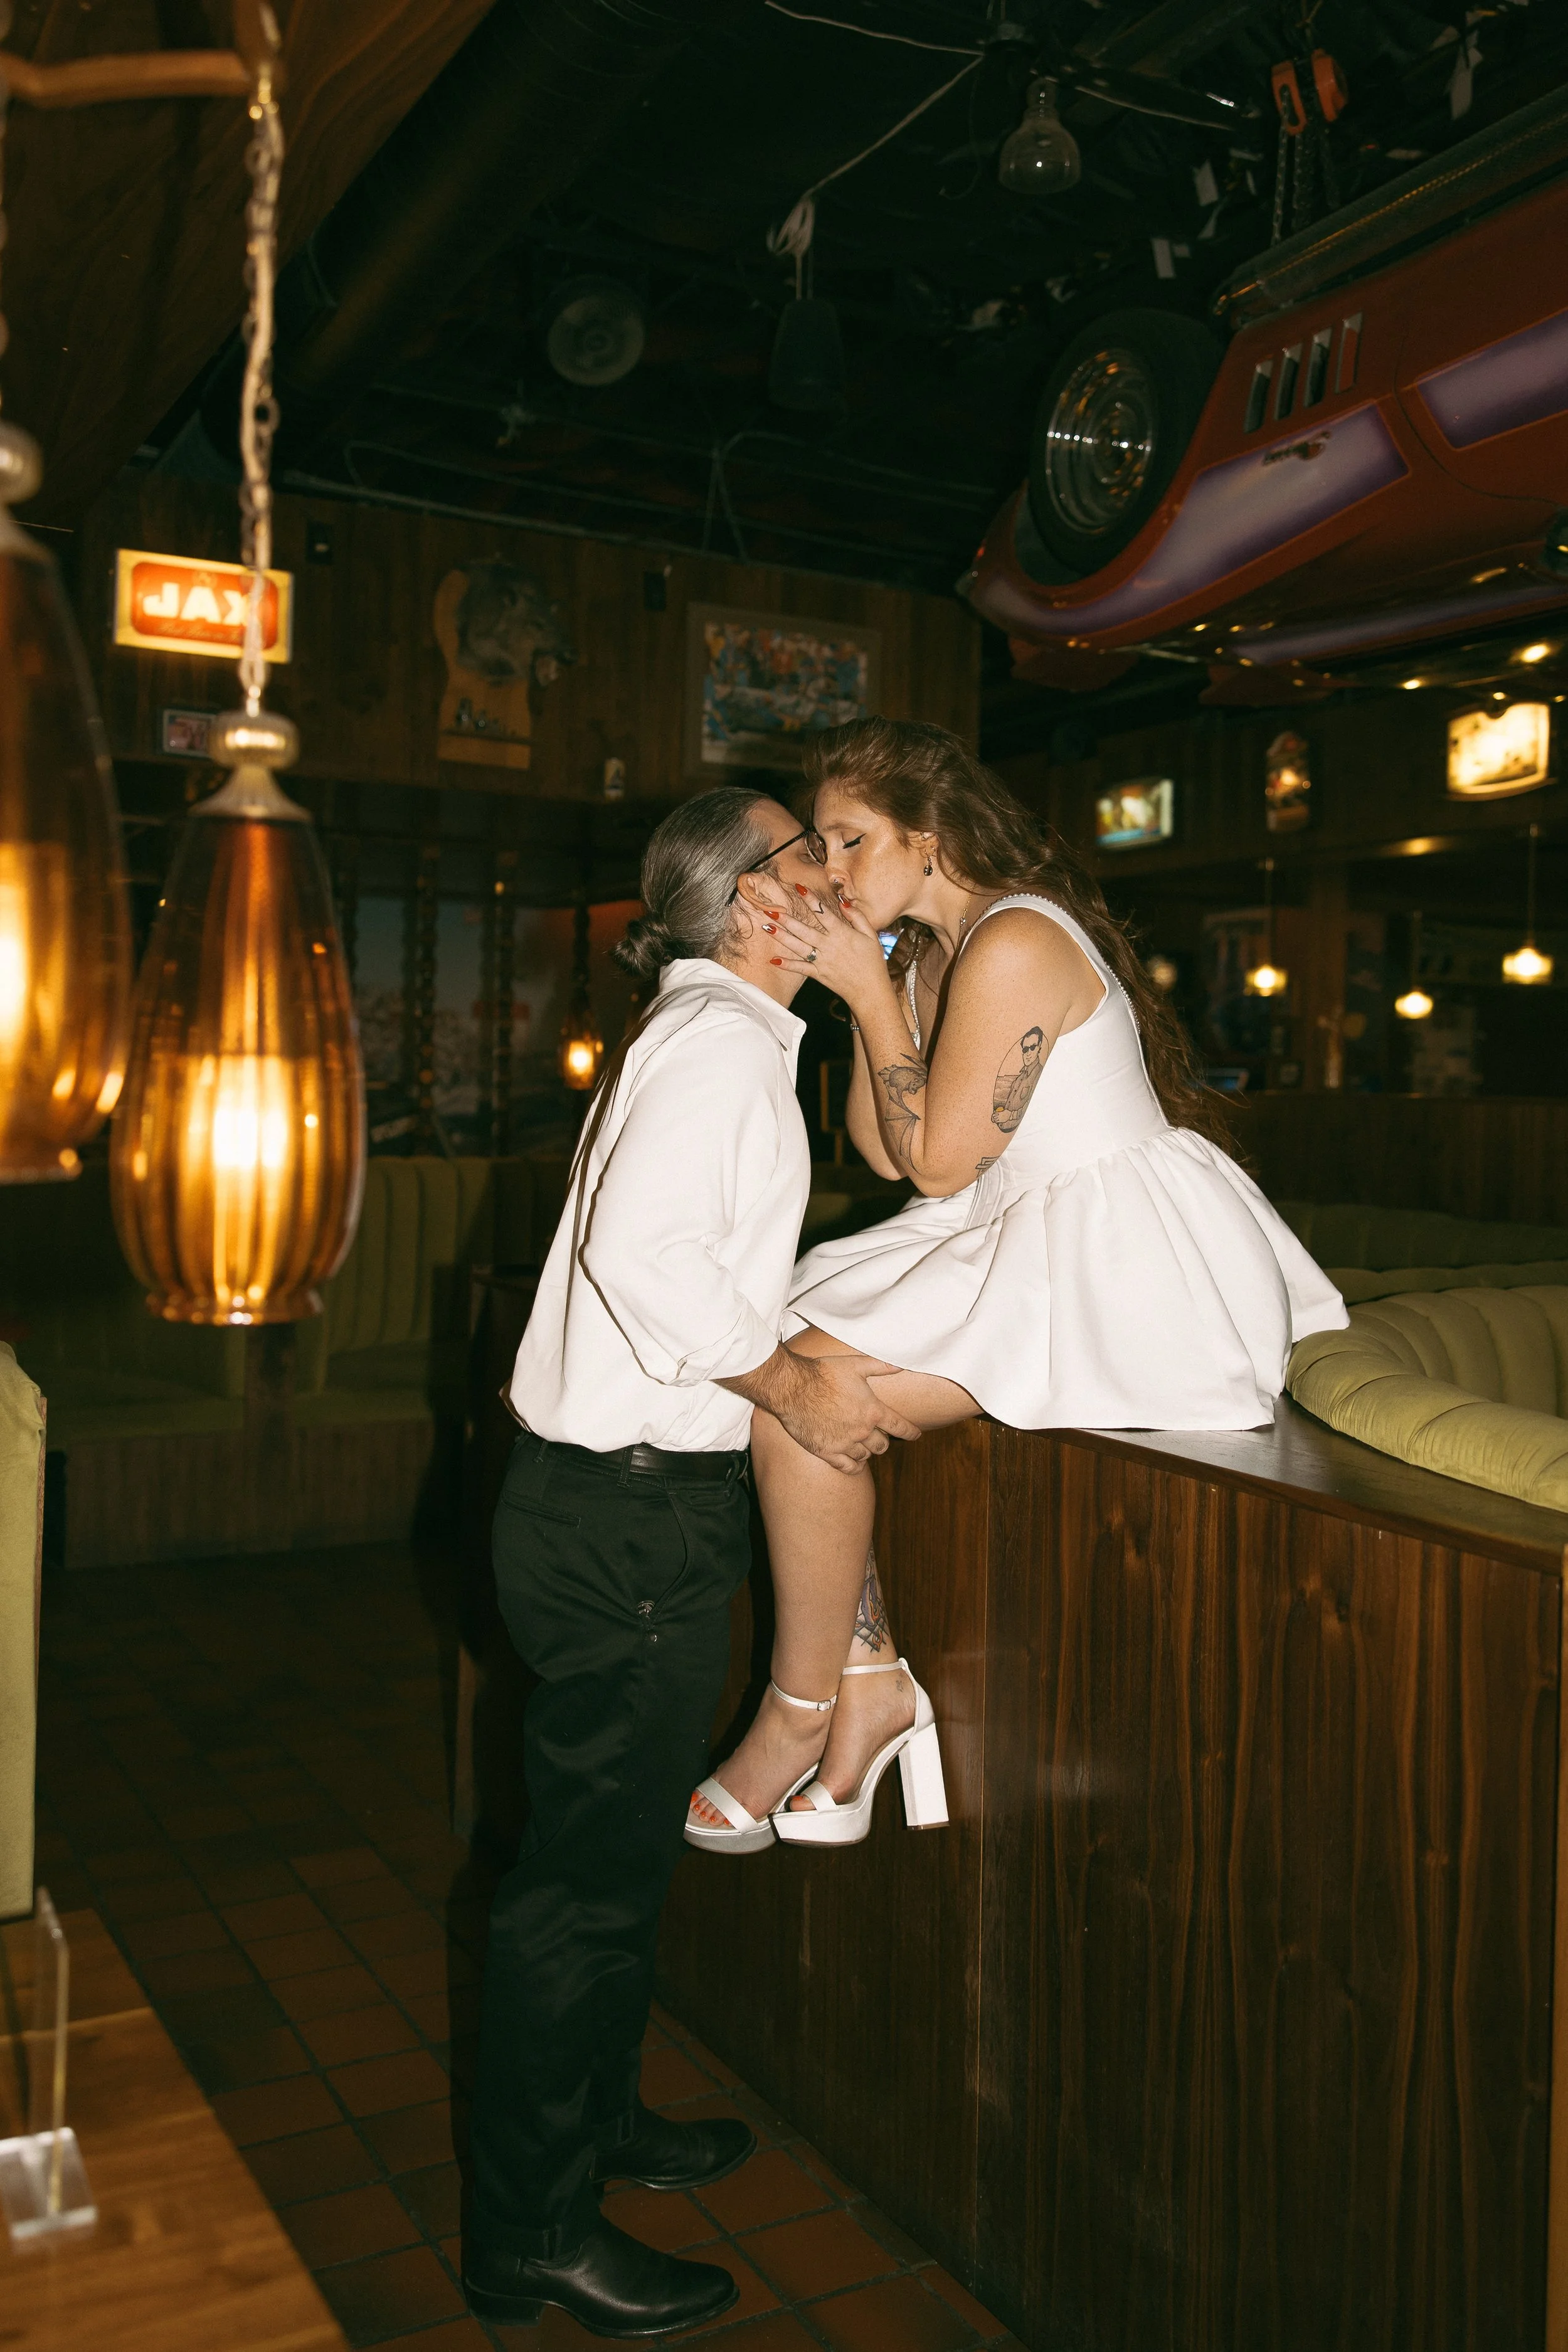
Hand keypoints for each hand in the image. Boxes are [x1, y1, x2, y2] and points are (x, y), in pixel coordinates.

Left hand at [766, 890, 889, 1010]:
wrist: (870, 991)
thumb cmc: (873, 962)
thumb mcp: (871, 935)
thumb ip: (857, 917)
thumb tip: (843, 901)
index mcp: (842, 934)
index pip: (822, 913)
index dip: (810, 899)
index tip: (798, 888)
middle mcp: (829, 946)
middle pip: (804, 930)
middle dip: (786, 919)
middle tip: (770, 910)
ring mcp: (822, 961)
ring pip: (798, 947)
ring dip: (782, 937)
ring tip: (767, 927)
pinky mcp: (818, 974)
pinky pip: (800, 968)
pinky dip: (787, 964)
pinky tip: (773, 960)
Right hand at [775, 1351, 922, 1472]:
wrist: (793, 1388)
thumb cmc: (824, 1373)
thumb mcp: (855, 1365)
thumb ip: (881, 1366)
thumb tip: (902, 1365)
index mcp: (872, 1411)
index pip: (899, 1427)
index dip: (911, 1432)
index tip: (916, 1435)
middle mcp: (862, 1431)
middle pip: (882, 1445)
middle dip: (883, 1440)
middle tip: (877, 1435)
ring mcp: (845, 1443)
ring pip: (866, 1456)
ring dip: (867, 1451)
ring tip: (862, 1444)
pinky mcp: (827, 1452)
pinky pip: (848, 1467)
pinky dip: (855, 1467)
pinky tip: (855, 1463)